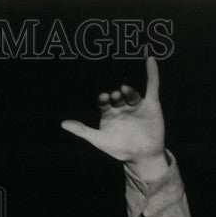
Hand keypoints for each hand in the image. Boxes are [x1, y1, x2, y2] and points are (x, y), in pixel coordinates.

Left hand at [61, 57, 166, 179]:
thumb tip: (63, 124)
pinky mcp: (151, 104)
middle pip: (118, 98)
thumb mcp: (98, 140)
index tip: (103, 97)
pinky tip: (150, 60)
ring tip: (124, 90)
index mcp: (109, 114)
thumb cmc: (119, 149)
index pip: (104, 103)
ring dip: (128, 92)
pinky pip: (152, 86)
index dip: (103, 99)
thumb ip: (82, 130)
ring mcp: (136, 106)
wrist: (142, 156)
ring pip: (132, 94)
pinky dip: (152, 73)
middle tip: (115, 95)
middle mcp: (122, 108)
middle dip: (116, 96)